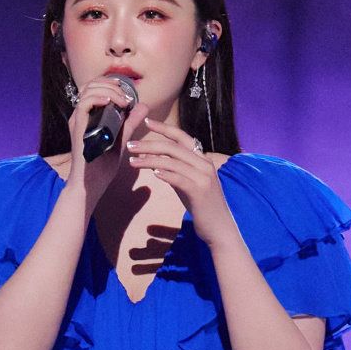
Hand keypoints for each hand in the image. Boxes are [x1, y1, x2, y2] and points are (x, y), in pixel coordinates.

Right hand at [66, 75, 147, 206]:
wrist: (93, 183)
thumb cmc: (103, 165)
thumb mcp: (122, 138)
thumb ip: (131, 122)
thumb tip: (143, 106)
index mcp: (90, 116)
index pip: (96, 88)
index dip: (111, 84)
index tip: (128, 92)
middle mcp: (82, 115)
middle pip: (91, 84)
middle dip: (111, 84)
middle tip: (127, 96)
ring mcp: (78, 120)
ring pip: (88, 90)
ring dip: (109, 91)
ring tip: (123, 101)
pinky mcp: (78, 127)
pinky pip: (84, 104)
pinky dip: (99, 98)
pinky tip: (112, 103)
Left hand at [126, 118, 233, 246]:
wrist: (219, 228)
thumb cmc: (202, 206)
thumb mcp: (188, 184)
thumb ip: (175, 171)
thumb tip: (155, 162)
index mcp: (202, 159)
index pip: (182, 137)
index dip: (164, 128)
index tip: (146, 121)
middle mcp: (204, 164)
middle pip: (173, 147)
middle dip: (149, 144)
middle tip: (130, 145)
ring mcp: (203, 177)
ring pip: (173, 161)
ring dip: (150, 160)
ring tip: (132, 161)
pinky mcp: (199, 191)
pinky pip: (179, 178)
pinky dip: (165, 173)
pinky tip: (152, 172)